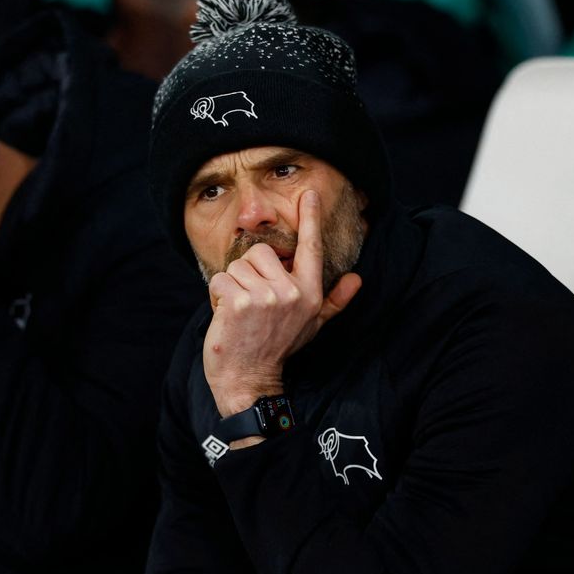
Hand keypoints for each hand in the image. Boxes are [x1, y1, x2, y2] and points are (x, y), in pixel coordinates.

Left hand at [203, 190, 361, 418]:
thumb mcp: (310, 324)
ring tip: (238, 312)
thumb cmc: (276, 348)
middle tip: (250, 302)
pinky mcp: (241, 301)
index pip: (311, 249)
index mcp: (310, 293)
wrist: (248, 380)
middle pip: (260, 252)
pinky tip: (225, 316)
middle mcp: (292, 292)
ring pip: (238, 265)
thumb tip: (357, 279)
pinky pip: (221, 279)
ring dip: (231, 286)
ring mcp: (266, 297)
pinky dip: (216, 296)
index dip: (310, 219)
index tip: (309, 194)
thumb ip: (334, 300)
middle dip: (248, 273)